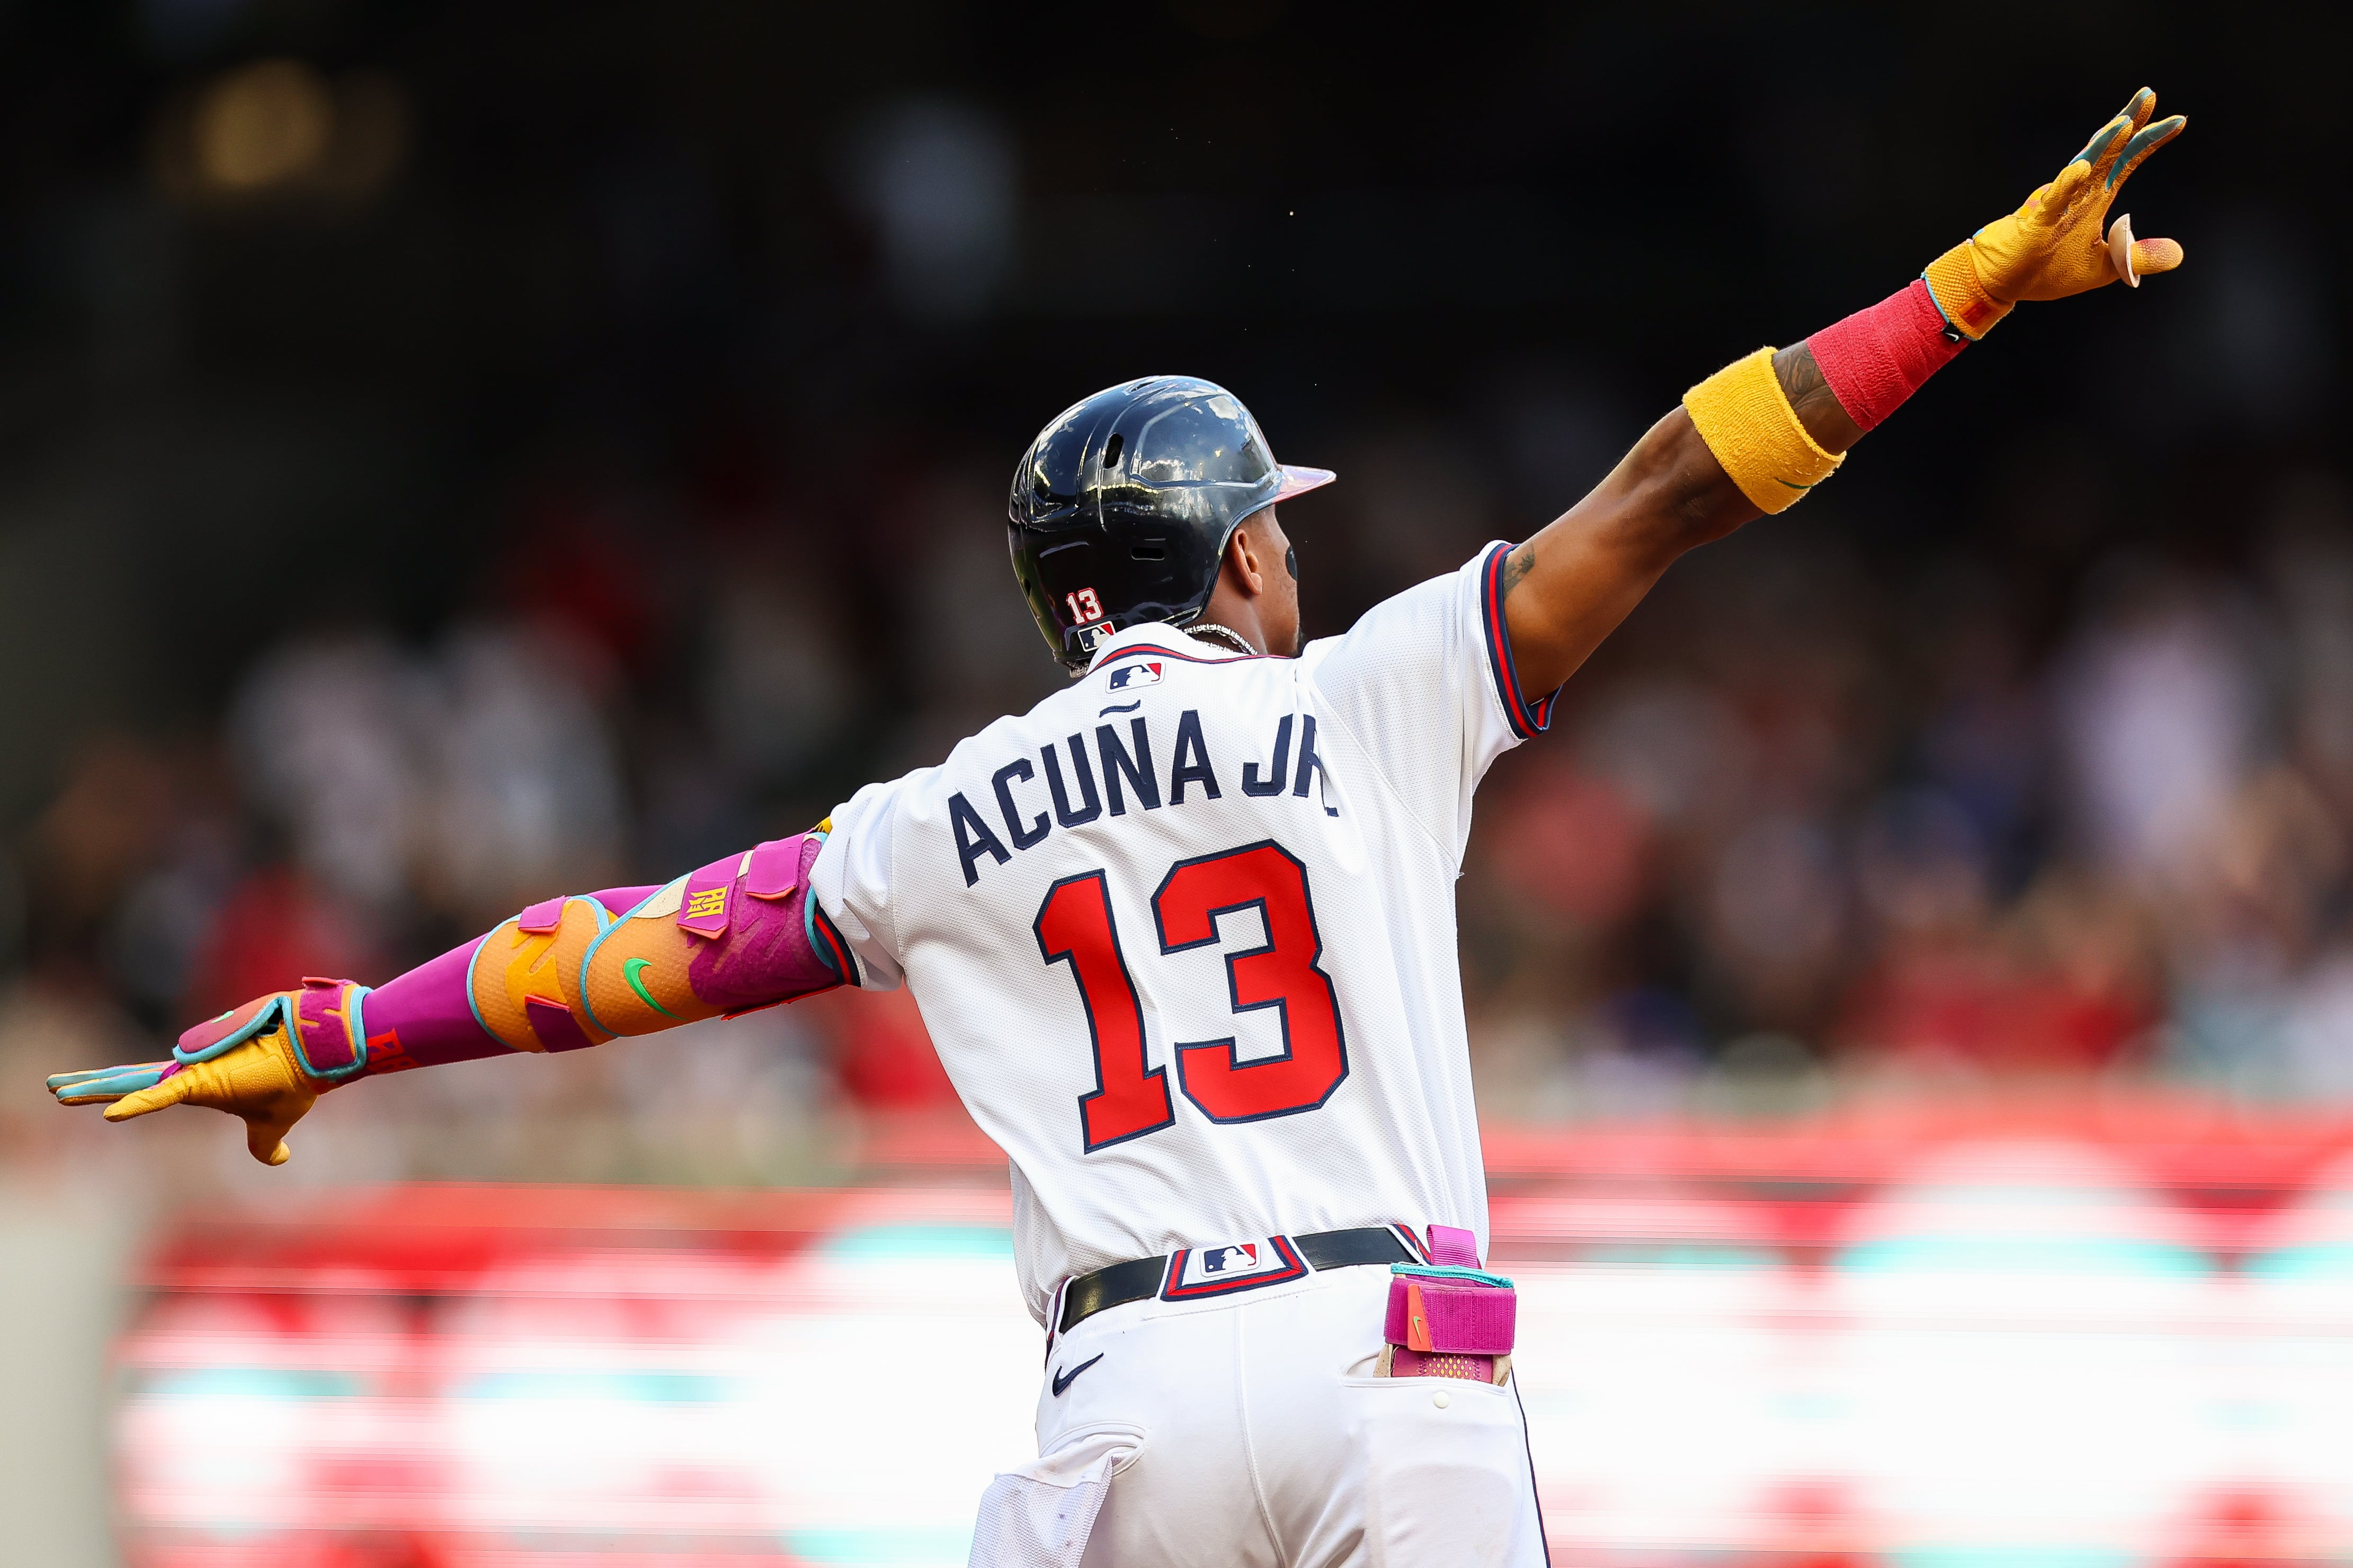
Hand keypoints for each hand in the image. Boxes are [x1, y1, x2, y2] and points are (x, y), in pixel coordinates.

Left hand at [47, 982, 366, 1164]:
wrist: (315, 1055)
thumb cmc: (295, 1082)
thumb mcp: (275, 1123)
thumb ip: (265, 1144)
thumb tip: (277, 1160)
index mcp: (197, 1085)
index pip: (147, 1089)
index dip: (118, 1092)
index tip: (88, 1094)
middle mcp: (187, 1074)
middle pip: (129, 1080)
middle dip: (90, 1084)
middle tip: (54, 1087)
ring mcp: (191, 1073)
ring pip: (131, 1082)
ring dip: (93, 1089)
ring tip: (56, 1091)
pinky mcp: (203, 1078)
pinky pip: (163, 1095)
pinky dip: (136, 1106)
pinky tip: (108, 1117)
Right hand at [1924, 87, 2185, 337]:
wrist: (2001, 284)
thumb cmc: (2045, 272)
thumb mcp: (2105, 268)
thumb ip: (2138, 256)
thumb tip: (2178, 253)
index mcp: (2093, 199)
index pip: (2126, 162)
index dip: (2149, 141)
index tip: (2177, 122)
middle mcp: (2077, 194)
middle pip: (2107, 152)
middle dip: (2128, 124)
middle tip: (2148, 96)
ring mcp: (2056, 206)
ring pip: (2083, 169)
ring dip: (2103, 146)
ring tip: (2124, 123)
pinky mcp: (2036, 224)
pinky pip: (2053, 202)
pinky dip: (2066, 186)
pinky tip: (2082, 169)